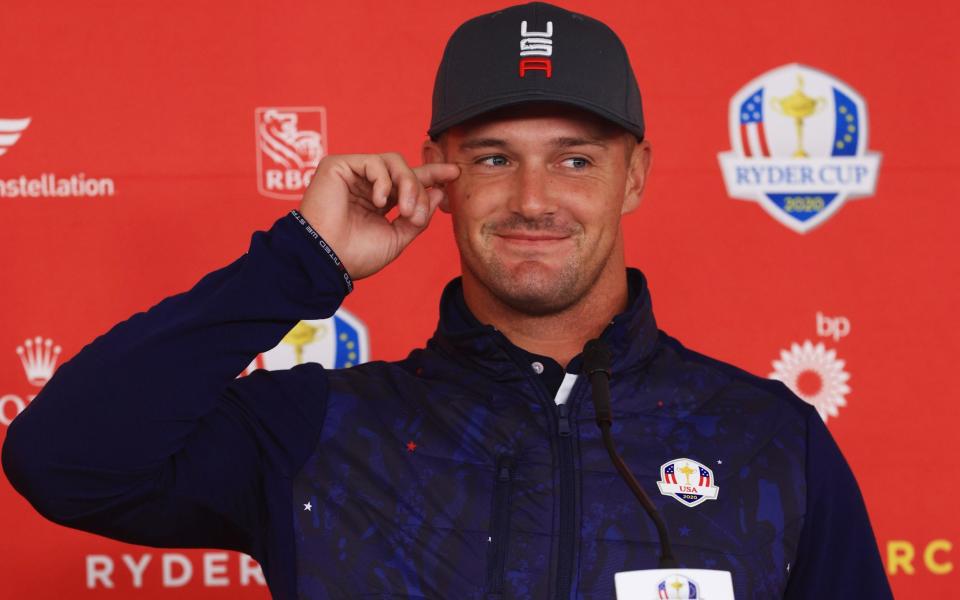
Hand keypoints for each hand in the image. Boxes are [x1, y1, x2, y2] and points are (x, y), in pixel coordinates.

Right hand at [297, 153, 459, 279]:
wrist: (326, 260)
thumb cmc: (356, 255)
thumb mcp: (397, 238)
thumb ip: (418, 217)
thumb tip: (437, 194)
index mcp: (380, 201)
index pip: (410, 181)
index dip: (432, 175)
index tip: (454, 174)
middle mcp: (367, 185)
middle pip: (406, 169)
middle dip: (419, 188)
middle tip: (415, 213)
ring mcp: (353, 174)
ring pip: (394, 162)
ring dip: (406, 185)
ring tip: (403, 210)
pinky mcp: (338, 166)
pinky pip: (374, 162)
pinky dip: (383, 181)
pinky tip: (379, 201)